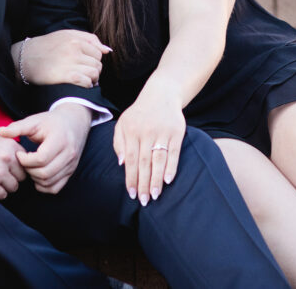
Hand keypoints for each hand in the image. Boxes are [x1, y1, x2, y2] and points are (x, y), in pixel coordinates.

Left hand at [0, 103, 92, 193]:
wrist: (74, 122)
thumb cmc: (51, 121)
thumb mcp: (35, 121)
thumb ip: (18, 127)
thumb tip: (0, 132)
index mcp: (60, 139)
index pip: (41, 158)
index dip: (26, 160)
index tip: (19, 154)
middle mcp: (69, 154)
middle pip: (45, 173)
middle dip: (29, 170)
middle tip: (22, 162)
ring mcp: (71, 164)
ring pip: (49, 182)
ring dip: (35, 178)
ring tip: (29, 167)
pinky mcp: (71, 171)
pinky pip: (56, 188)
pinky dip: (43, 186)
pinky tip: (36, 176)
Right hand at [0, 131, 26, 199]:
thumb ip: (9, 146)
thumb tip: (21, 155)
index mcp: (9, 146)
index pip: (25, 161)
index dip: (18, 164)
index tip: (11, 166)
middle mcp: (6, 159)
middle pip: (21, 175)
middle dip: (13, 176)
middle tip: (1, 174)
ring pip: (13, 187)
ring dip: (5, 185)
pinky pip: (2, 195)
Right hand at [13, 29, 109, 87]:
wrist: (25, 58)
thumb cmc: (46, 47)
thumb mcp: (66, 35)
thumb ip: (88, 39)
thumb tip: (108, 50)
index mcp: (75, 39)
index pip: (98, 52)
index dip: (94, 60)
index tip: (86, 64)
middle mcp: (74, 49)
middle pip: (98, 63)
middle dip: (94, 70)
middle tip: (84, 73)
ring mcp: (70, 62)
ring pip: (95, 73)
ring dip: (92, 79)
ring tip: (83, 80)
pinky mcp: (66, 76)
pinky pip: (86, 82)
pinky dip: (86, 85)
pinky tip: (79, 84)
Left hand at [112, 78, 185, 205]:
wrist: (161, 94)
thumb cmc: (139, 113)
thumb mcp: (123, 123)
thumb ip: (119, 143)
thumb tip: (122, 163)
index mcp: (131, 130)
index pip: (130, 159)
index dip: (131, 178)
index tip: (131, 193)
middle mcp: (146, 132)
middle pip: (144, 162)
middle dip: (143, 183)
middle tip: (143, 200)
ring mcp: (162, 132)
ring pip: (158, 160)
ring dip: (157, 179)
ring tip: (155, 195)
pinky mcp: (176, 132)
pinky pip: (174, 153)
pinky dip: (171, 167)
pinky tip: (168, 180)